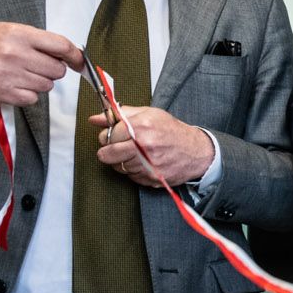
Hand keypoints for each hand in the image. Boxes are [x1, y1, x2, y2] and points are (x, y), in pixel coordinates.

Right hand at [0, 22, 81, 106]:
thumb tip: (69, 54)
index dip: (75, 56)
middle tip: (36, 65)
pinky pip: (33, 98)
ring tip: (21, 73)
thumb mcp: (9, 30)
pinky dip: (28, 94)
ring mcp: (9, 75)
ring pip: (47, 86)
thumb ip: (38, 40)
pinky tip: (14, 84)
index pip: (61, 46)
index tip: (79, 62)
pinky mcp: (4, 93)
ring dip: (39, 82)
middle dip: (51, 69)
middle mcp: (15, 54)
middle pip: (57, 70)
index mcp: (18, 34)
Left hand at [88, 106, 211, 186]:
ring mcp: (148, 164)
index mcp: (141, 126)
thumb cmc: (172, 131)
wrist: (197, 151)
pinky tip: (144, 163)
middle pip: (108, 154)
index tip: (113, 135)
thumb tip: (95, 119)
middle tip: (117, 147)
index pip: (109, 135)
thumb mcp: (149, 114)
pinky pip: (131, 177)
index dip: (108, 135)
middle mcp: (144, 145)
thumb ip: (120, 115)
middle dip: (108, 151)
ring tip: (135, 154)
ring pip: (118, 167)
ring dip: (122, 162)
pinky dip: (134, 171)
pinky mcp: (152, 178)